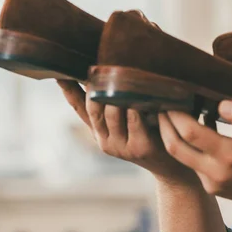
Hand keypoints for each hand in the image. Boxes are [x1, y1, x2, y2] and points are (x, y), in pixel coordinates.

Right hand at [57, 80, 199, 187]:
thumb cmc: (152, 135)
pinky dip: (135, 106)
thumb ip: (118, 105)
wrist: (172, 167)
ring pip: (111, 112)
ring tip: (119, 72)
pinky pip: (134, 120)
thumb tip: (113, 73)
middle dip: (96, 86)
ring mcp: (121, 146)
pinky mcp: (140, 147)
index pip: (79, 109)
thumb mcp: (131, 121)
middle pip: (94, 107)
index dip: (69, 92)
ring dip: (115, 92)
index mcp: (100, 132)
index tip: (59, 74)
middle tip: (99, 65)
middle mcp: (105, 141)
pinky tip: (138, 93)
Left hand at [158, 100, 231, 216]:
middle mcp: (215, 175)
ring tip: (172, 110)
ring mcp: (212, 184)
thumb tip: (219, 104)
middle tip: (161, 100)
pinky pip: (192, 163)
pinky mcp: (213, 187)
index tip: (171, 94)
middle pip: (175, 147)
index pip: (190, 133)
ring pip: (181, 157)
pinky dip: (186, 145)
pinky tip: (192, 127)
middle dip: (164, 123)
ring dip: (172, 134)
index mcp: (230, 158)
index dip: (176, 113)